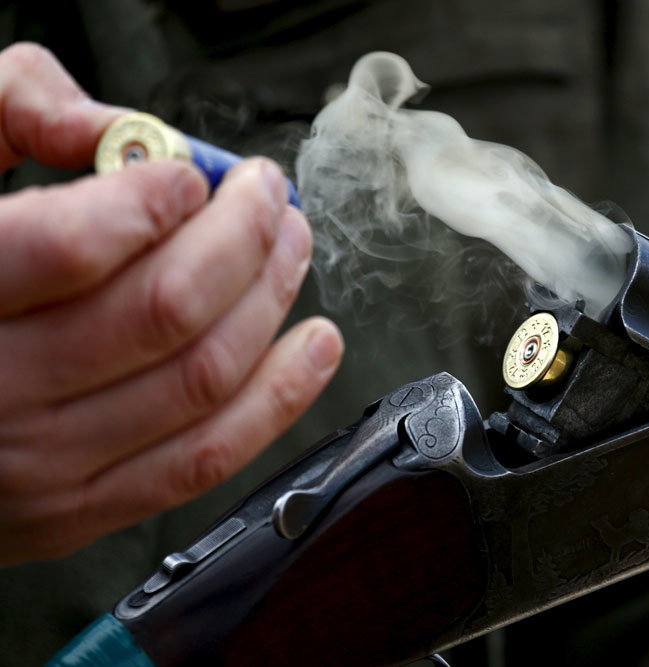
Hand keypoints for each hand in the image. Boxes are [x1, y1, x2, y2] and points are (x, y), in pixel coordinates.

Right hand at [0, 43, 342, 564]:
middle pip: (165, 310)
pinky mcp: (81, 507)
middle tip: (267, 193)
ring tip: (293, 246)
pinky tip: (315, 346)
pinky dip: (280, 396)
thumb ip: (11, 118)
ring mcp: (41, 464)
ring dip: (271, 300)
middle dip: (243, 237)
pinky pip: (207, 457)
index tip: (190, 173)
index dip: (154, 199)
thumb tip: (114, 127)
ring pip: (201, 378)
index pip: (71, 246)